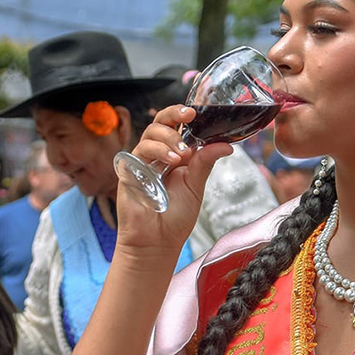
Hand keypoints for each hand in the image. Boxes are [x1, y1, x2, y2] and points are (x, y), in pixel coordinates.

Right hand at [115, 105, 232, 254]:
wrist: (157, 242)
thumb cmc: (175, 218)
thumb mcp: (195, 186)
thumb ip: (205, 162)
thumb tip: (225, 144)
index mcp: (175, 157)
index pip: (177, 128)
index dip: (184, 116)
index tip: (197, 112)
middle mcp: (158, 156)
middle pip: (160, 123)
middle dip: (174, 115)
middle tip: (189, 116)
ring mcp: (142, 162)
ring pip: (150, 134)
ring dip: (168, 138)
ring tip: (182, 154)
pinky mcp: (129, 171)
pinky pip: (138, 151)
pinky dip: (156, 151)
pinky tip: (171, 161)